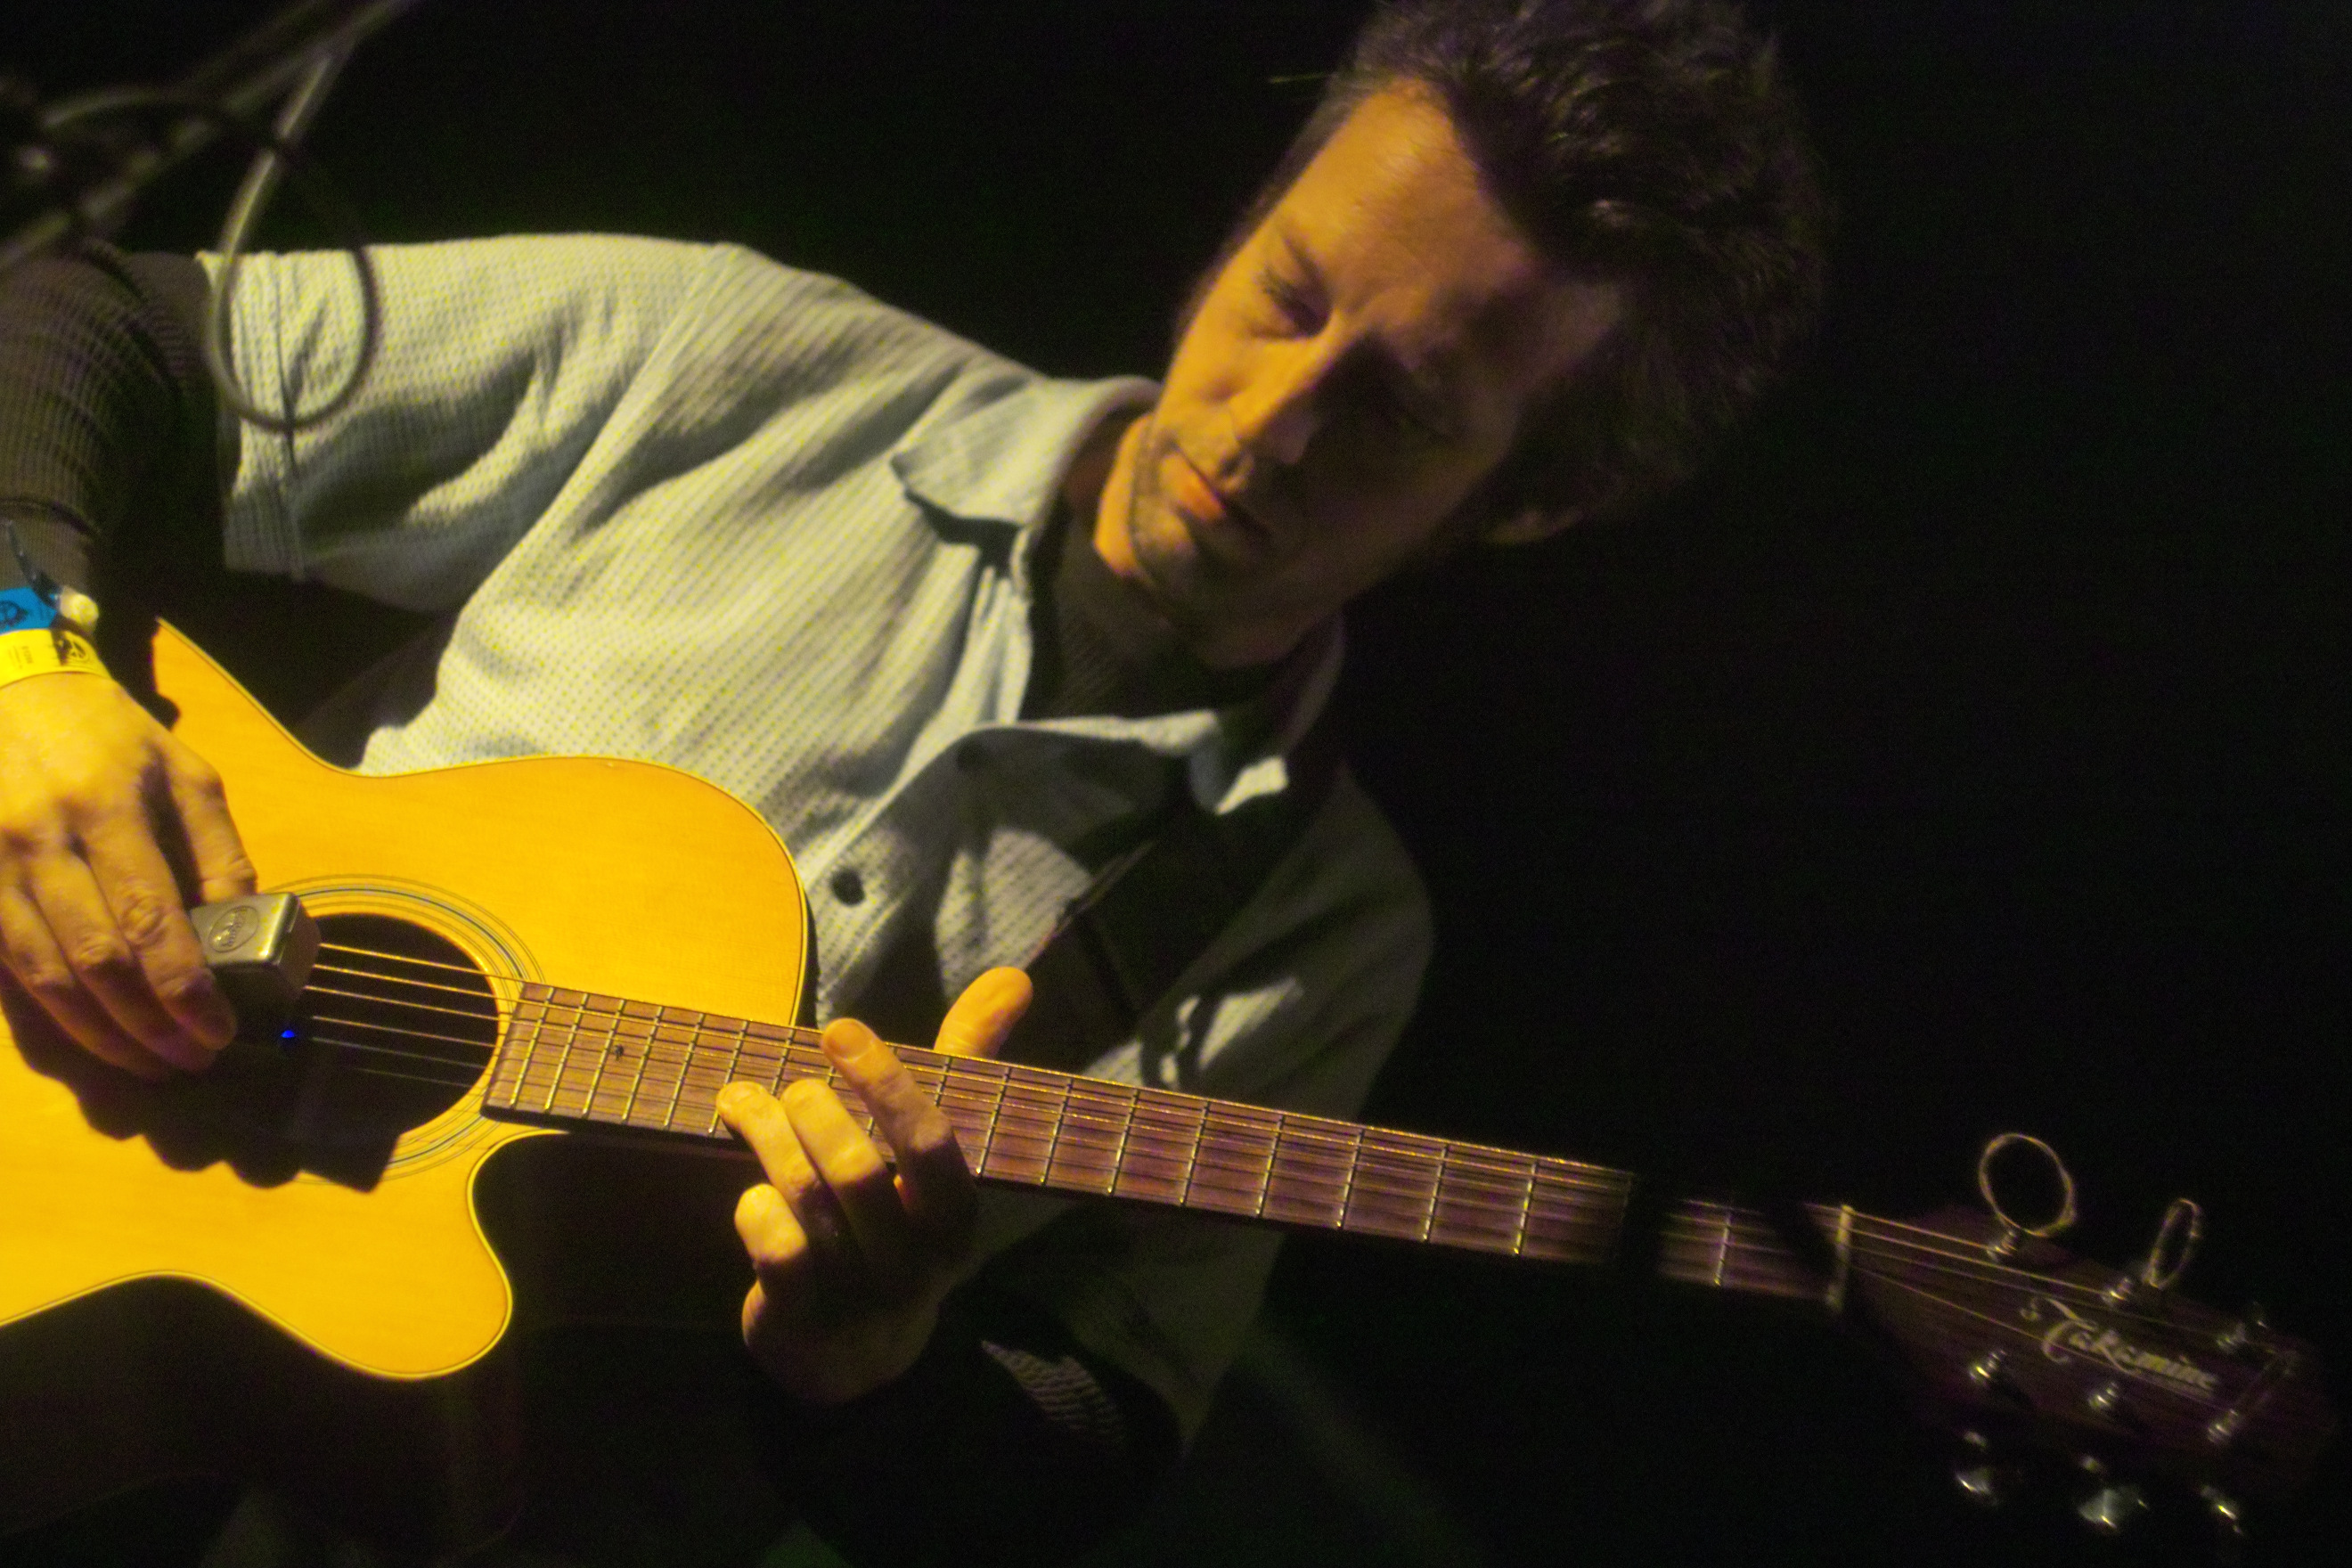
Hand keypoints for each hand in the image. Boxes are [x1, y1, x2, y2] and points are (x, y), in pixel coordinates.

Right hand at [0, 671, 254, 1076]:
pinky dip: (51, 1011)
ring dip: (99, 1036)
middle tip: (191, 1061)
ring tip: (149, 1063)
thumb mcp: (186, 775)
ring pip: (43, 977)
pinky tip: (91, 1034)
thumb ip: (219, 852)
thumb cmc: (111, 736)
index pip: (149, 921)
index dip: (184, 989)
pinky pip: (8, 965)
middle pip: (94, 962)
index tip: (218, 1030)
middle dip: (147, 1026)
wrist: (8, 693)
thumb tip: (242, 933)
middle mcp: (40, 843)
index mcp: (105, 808)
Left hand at [716, 965, 1032, 1405]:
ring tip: (745, 1106)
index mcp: (959, 1216)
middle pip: (858, 1165)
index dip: (884, 1079)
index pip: (930, 1139)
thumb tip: (1014, 977)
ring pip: (806, 1198)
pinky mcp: (806, 1324)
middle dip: (811, 1110)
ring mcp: (862, 1299)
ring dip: (768, 1139)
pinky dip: (755, 1208)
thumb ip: (967, 1061)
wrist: (854, 1357)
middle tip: (791, 1087)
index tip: (839, 1028)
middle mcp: (920, 1264)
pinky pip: (775, 1249)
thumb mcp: (932, 1152)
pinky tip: (753, 1194)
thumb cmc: (893, 1220)